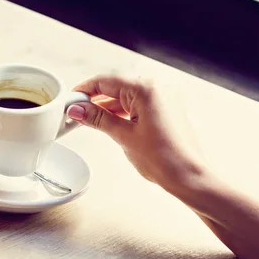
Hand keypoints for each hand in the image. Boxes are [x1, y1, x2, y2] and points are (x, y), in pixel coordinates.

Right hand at [67, 75, 206, 191]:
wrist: (189, 177)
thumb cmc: (165, 158)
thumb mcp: (123, 136)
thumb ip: (97, 119)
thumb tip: (77, 110)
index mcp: (146, 89)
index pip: (106, 81)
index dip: (84, 90)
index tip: (70, 101)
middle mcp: (156, 89)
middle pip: (115, 87)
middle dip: (93, 99)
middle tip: (74, 112)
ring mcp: (161, 99)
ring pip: (124, 97)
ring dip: (105, 107)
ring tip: (87, 120)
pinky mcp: (163, 111)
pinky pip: (135, 105)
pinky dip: (119, 113)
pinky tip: (106, 122)